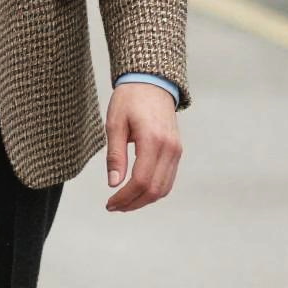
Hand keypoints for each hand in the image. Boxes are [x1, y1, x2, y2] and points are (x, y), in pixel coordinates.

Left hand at [105, 82, 181, 212]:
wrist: (151, 82)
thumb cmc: (129, 99)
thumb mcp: (115, 123)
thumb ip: (115, 154)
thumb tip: (114, 183)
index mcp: (152, 140)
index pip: (141, 180)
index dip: (125, 197)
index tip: (110, 203)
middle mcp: (169, 148)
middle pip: (154, 190)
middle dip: (133, 203)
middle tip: (114, 206)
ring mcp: (176, 151)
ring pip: (164, 188)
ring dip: (144, 200)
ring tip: (123, 202)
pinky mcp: (177, 151)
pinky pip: (168, 179)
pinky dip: (154, 190)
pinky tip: (137, 191)